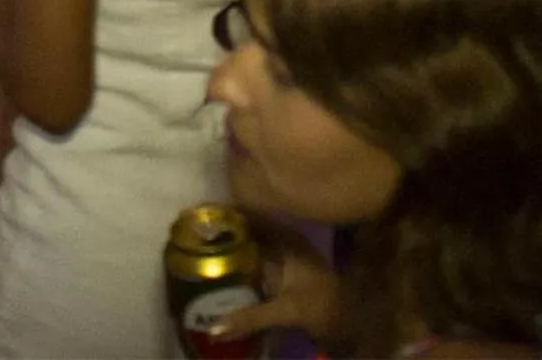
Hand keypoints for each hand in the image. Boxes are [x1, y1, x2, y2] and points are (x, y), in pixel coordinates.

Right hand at [208, 222, 342, 344]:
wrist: (349, 326)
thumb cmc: (322, 309)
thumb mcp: (286, 312)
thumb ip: (250, 318)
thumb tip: (213, 328)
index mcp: (287, 238)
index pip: (252, 215)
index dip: (226, 213)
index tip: (198, 214)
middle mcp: (283, 240)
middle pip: (248, 227)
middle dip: (222, 228)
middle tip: (192, 232)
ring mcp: (282, 255)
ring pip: (249, 243)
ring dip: (228, 243)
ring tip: (198, 245)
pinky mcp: (279, 271)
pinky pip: (252, 258)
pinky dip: (236, 260)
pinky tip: (218, 266)